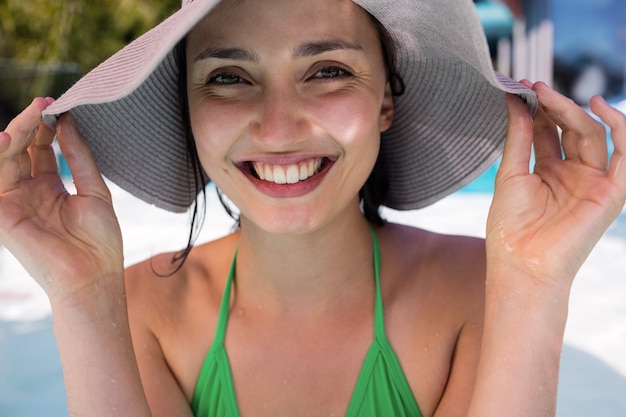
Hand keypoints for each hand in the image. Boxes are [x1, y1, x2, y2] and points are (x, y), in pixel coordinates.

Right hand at [0, 98, 123, 302]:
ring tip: (33, 113)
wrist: (95, 277)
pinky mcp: (3, 214)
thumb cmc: (101, 242)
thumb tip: (68, 122)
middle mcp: (30, 193)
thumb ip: (79, 157)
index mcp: (52, 189)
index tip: (60, 106)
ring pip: (6, 159)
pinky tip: (7, 139)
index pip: (41, 150)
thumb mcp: (95, 191)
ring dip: (16, 133)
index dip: (47, 127)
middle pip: (22, 150)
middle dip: (30, 124)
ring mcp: (15, 202)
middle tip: (45, 103)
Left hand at [487, 82, 625, 285]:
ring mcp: (592, 182)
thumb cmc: (510, 228)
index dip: (537, 109)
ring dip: (572, 111)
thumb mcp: (510, 174)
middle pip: (571, 130)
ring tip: (548, 94)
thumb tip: (515, 101)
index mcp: (547, 172)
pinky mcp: (611, 193)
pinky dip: (620, 128)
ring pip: (592, 135)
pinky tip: (600, 107)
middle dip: (554, 106)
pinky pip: (625, 155)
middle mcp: (572, 174)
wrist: (520, 263)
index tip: (521, 88)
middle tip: (535, 87)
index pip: (548, 131)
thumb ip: (517, 137)